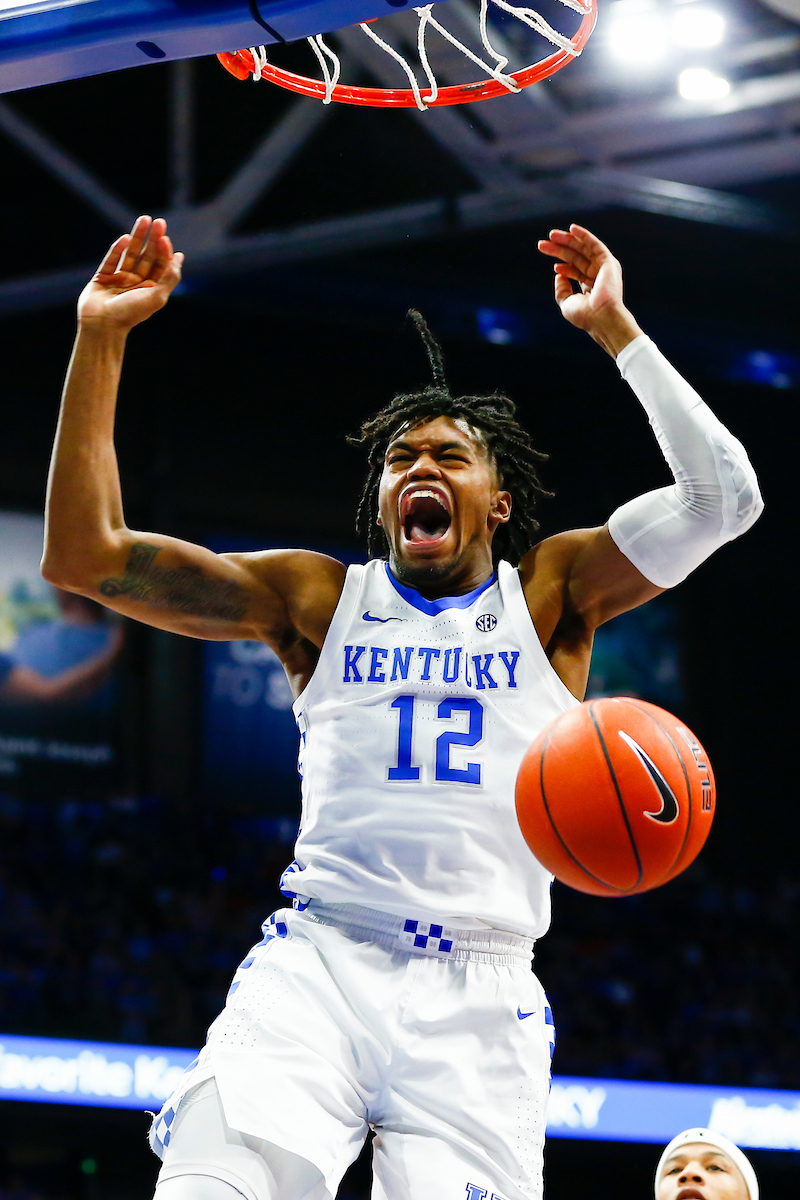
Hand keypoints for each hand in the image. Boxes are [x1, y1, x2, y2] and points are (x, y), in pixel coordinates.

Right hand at [77, 216, 183, 331]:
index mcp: (151, 289)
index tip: (165, 237)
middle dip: (153, 239)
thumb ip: (169, 277)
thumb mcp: (157, 297)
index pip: (160, 265)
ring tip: (144, 219)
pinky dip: (118, 249)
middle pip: (147, 256)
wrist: (102, 325)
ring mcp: (119, 279)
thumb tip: (179, 257)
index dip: (164, 251)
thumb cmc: (131, 313)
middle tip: (159, 222)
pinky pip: (111, 260)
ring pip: (130, 254)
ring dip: (137, 237)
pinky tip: (125, 238)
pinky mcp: (103, 277)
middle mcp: (137, 283)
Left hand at [537, 224, 641, 356]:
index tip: (554, 266)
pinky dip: (584, 235)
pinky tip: (572, 228)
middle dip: (559, 249)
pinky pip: (595, 245)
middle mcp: (598, 275)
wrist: (601, 318)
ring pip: (583, 249)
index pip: (576, 271)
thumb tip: (558, 274)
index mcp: (591, 286)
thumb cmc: (586, 316)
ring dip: (568, 240)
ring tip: (551, 235)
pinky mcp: (608, 262)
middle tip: (542, 244)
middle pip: (576, 257)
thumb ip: (561, 290)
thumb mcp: (567, 303)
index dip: (564, 267)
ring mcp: (604, 268)